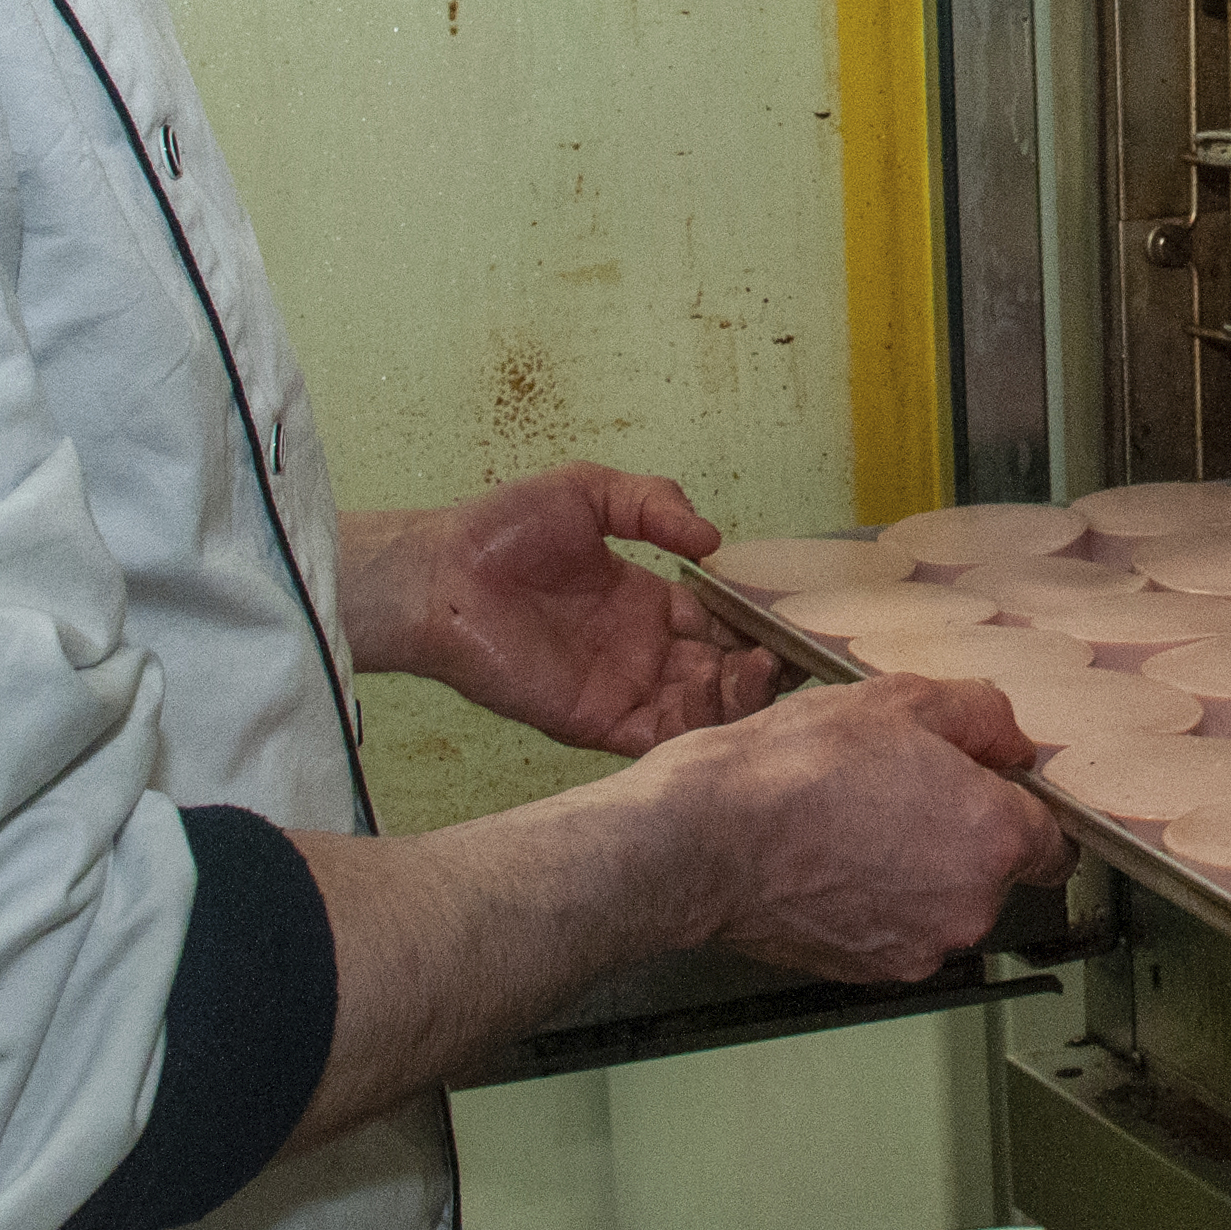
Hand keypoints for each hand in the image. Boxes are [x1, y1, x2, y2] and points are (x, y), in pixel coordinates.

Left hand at [341, 466, 778, 755]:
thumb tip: (714, 540)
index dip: (754, 623)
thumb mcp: (590, 491)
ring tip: (759, 668)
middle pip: (721, 672)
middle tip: (785, 652)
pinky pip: (659, 738)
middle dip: (759, 666)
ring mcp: (621, 689)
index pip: (719, 623)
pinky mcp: (597, 720)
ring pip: (701, 710)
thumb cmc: (502, 529)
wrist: (441, 575)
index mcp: (646, 603)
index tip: (789, 616)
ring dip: (738, 696)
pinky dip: (698, 725)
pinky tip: (719, 692)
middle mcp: (641, 652)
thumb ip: (656, 502)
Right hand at [621, 675, 1073, 982]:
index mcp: (993, 836)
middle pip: (997, 872)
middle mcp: (970, 906)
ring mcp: (921, 946)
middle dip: (964, 834)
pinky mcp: (872, 970)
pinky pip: (900, 929)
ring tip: (860, 821)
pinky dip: (880, 901)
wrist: (707, 836)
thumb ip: (981, 716)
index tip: (990, 788)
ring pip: (945, 902)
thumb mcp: (900, 700)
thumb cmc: (795, 770)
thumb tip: (1011, 742)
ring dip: (921, 870)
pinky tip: (837, 858)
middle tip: (905, 789)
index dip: (1021, 807)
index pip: (1054, 839)